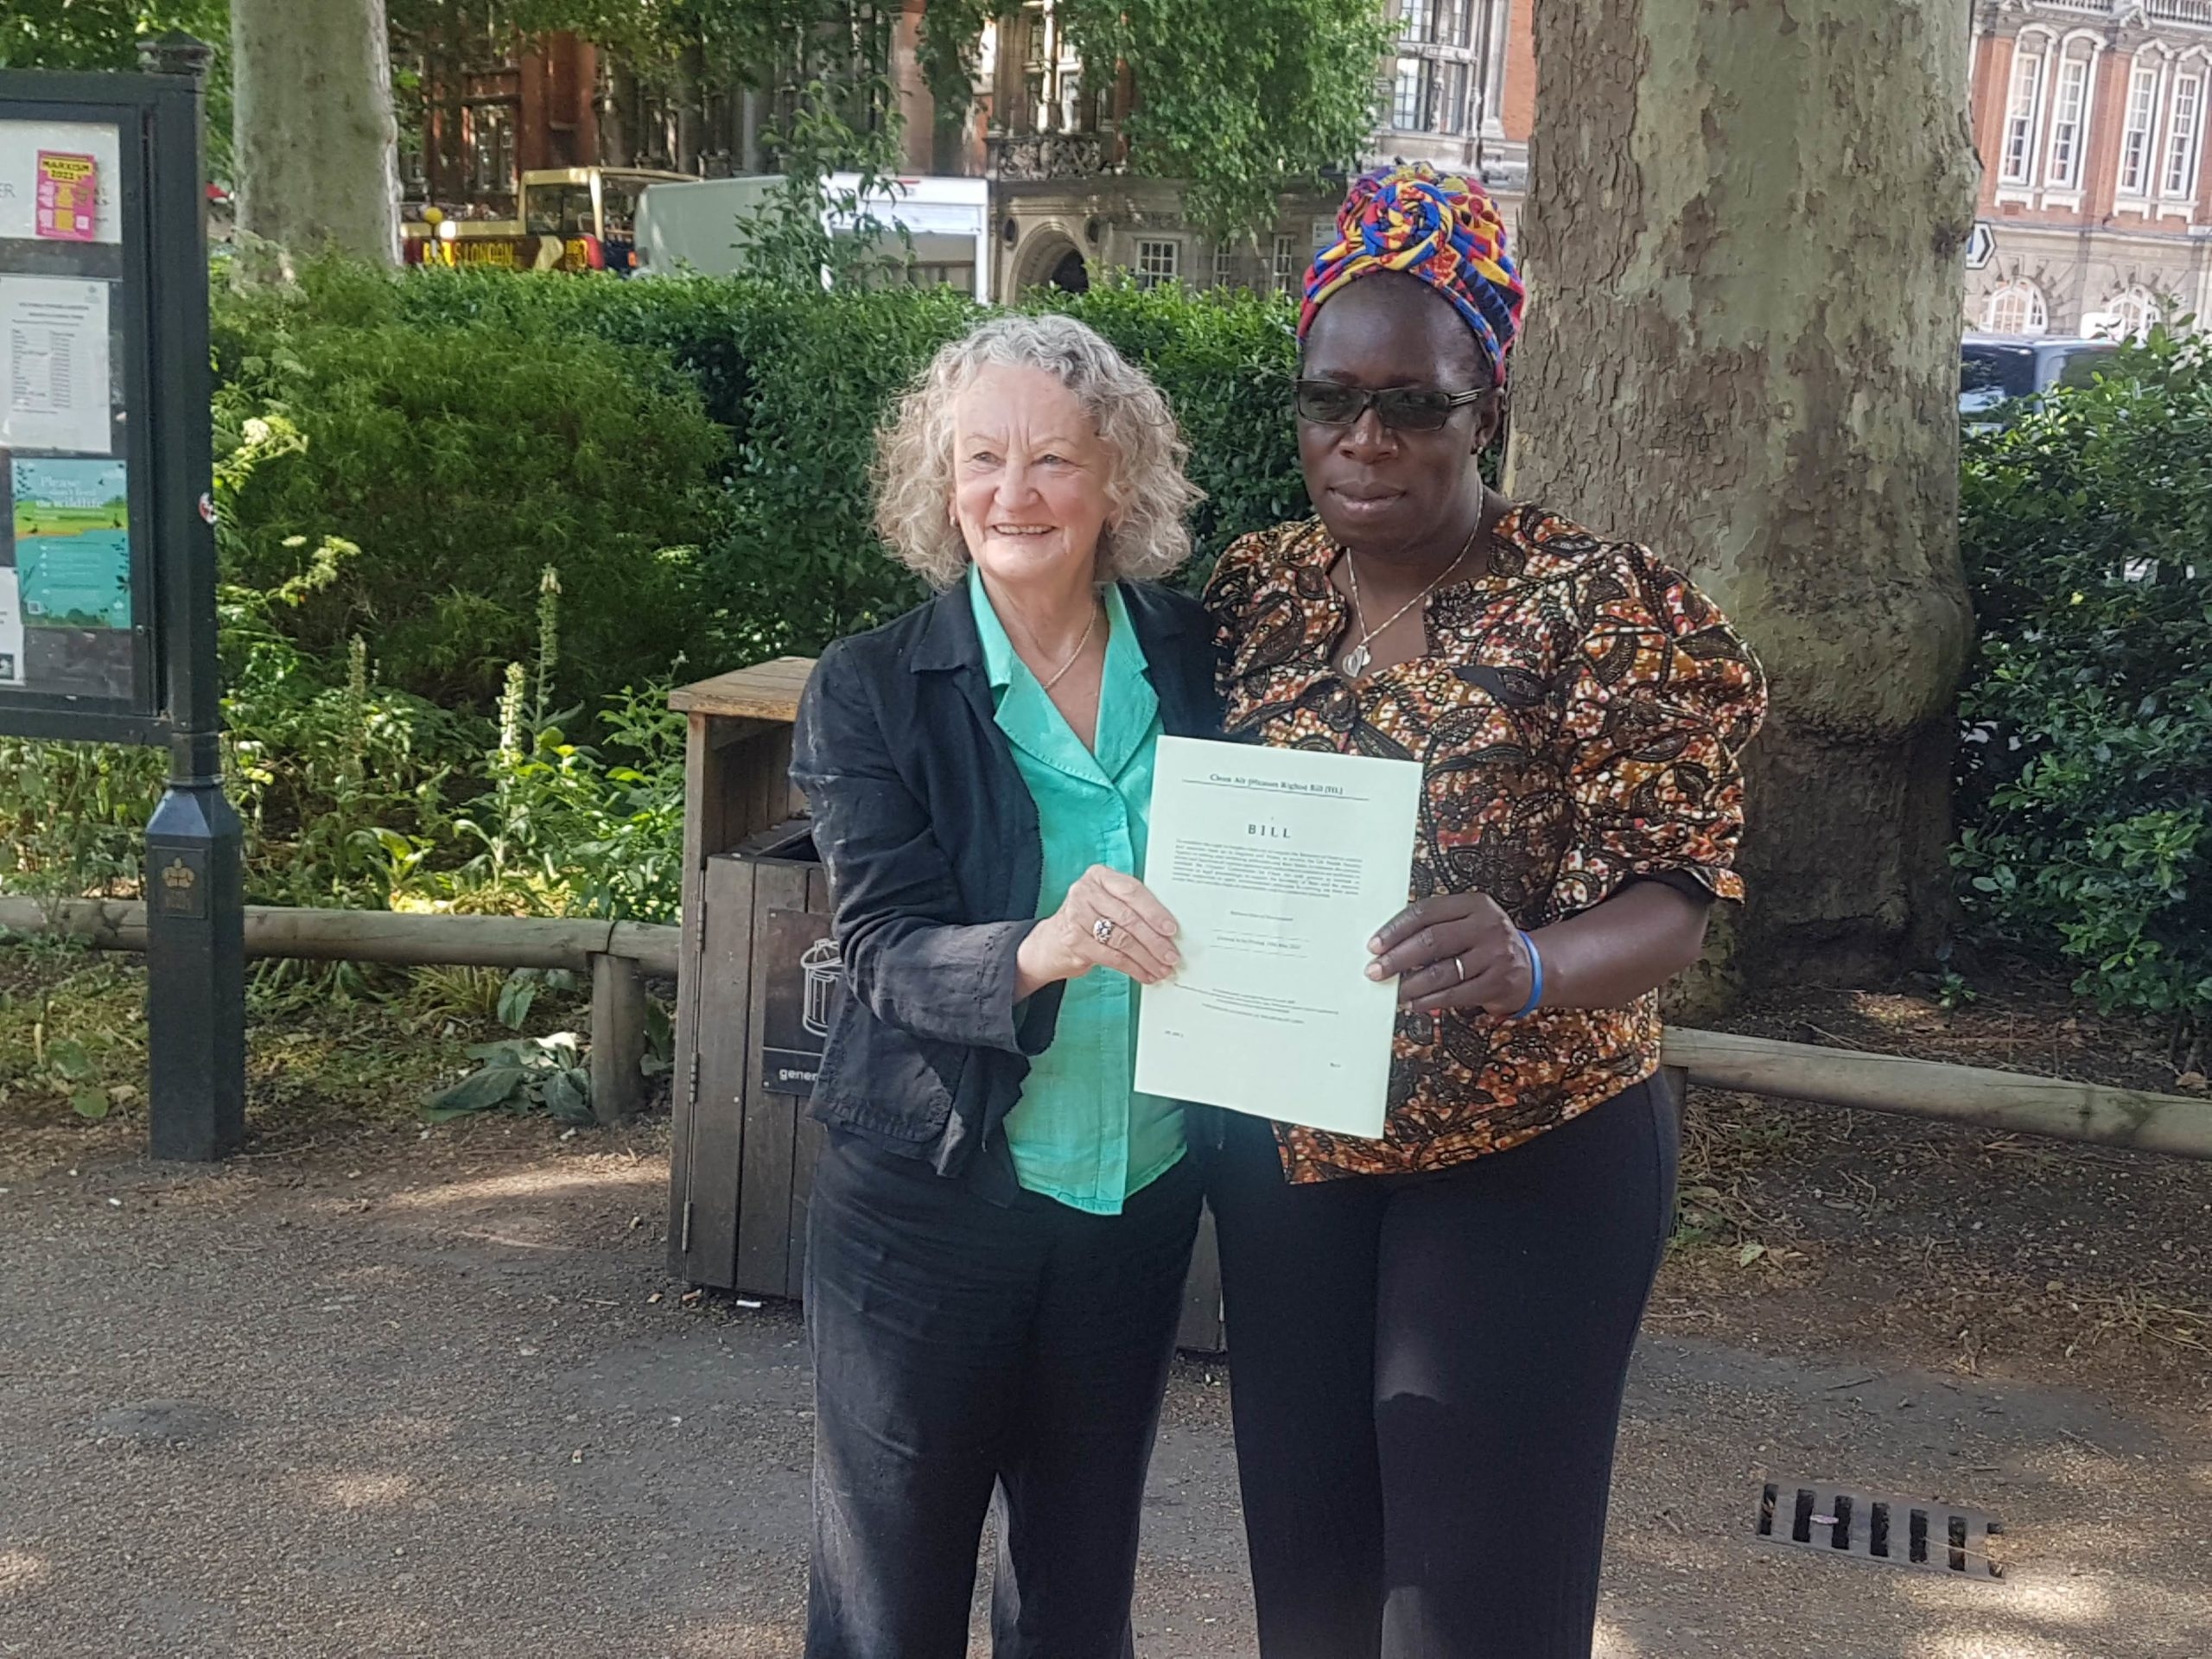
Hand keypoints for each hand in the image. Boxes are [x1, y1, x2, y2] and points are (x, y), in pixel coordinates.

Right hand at [1018, 865, 1181, 990]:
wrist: (1051, 941)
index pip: (1133, 891)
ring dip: (1147, 958)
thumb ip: (1131, 906)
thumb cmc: (1087, 919)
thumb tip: (1167, 929)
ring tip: (1161, 967)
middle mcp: (1085, 892)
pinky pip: (1112, 956)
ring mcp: (1077, 915)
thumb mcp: (1107, 902)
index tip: (1171, 929)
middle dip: (1155, 940)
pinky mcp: (1074, 941)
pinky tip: (1144, 973)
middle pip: (1129, 917)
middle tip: (1171, 954)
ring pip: (1122, 939)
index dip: (1155, 911)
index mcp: (1099, 876)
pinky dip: (1133, 968)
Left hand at [1366, 891, 1533, 1015]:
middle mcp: (1487, 926)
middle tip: (1375, 971)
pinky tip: (1415, 1003)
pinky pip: (1455, 995)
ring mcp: (1495, 955)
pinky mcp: (1498, 983)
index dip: (1396, 929)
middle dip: (1397, 958)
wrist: (1533, 966)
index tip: (1374, 945)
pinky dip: (1429, 1001)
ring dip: (1411, 984)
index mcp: (1475, 904)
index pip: (1426, 912)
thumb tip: (1389, 945)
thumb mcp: (1469, 921)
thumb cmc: (1487, 942)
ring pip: (1441, 971)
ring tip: (1394, 990)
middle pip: (1431, 941)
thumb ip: (1437, 925)